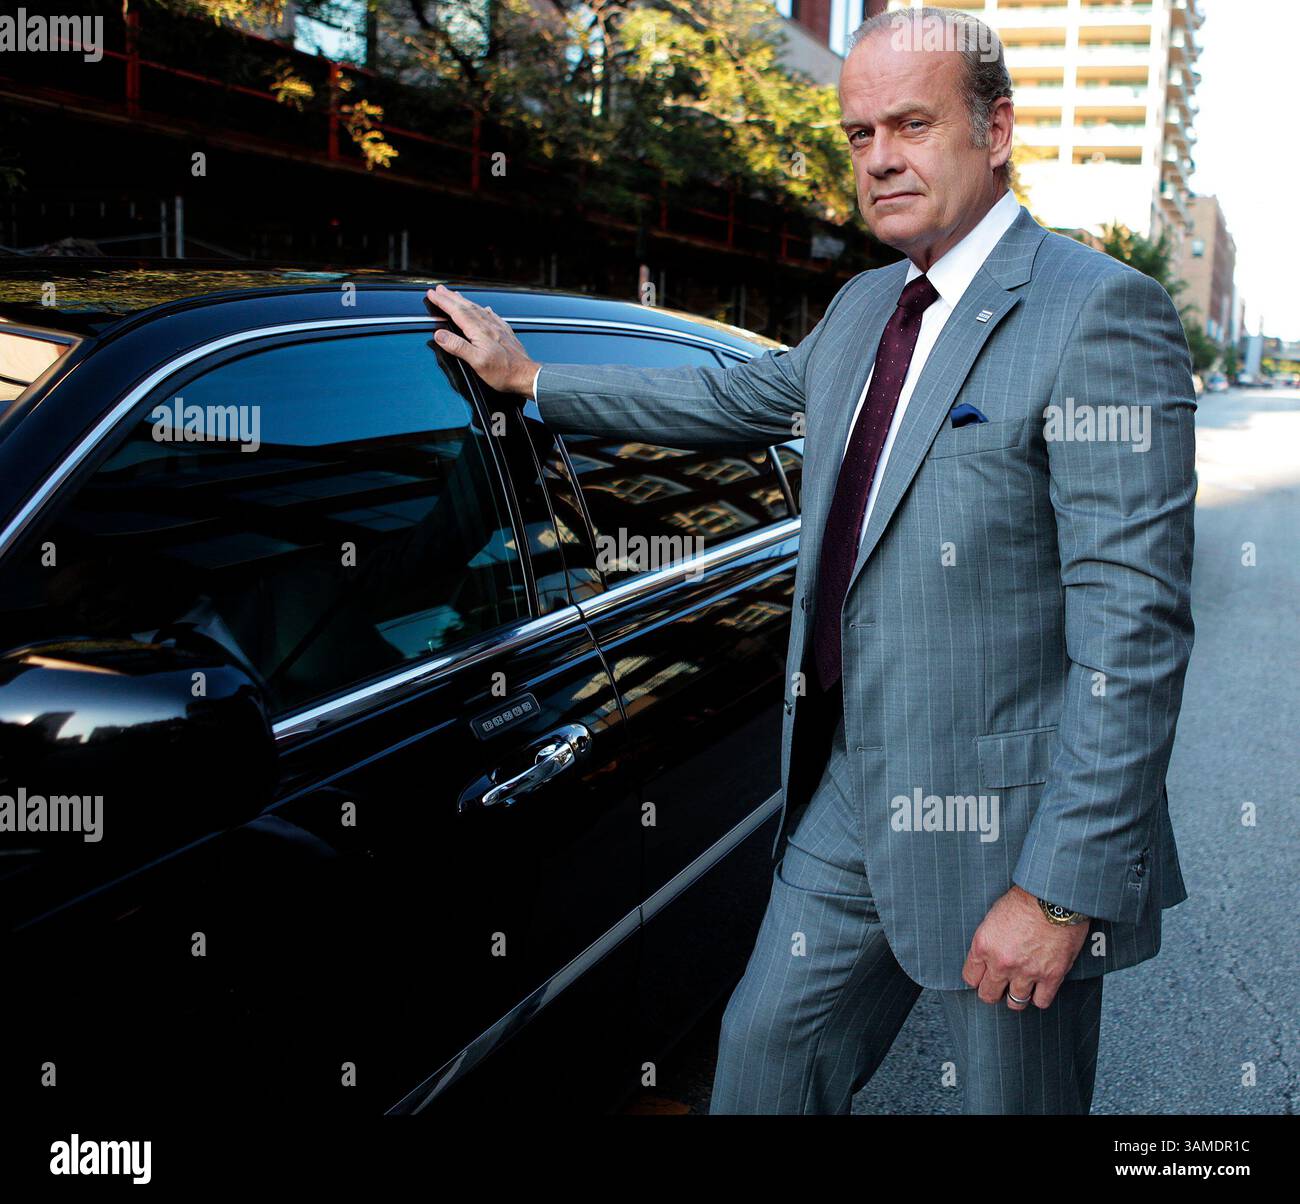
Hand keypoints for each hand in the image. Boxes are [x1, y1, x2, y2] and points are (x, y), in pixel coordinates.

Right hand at [426, 284, 540, 395]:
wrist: (527, 376)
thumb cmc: (504, 372)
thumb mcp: (477, 362)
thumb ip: (458, 347)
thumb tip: (440, 335)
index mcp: (480, 331)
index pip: (457, 312)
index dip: (443, 302)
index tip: (432, 294)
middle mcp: (489, 326)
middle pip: (466, 306)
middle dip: (451, 297)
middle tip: (439, 289)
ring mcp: (498, 328)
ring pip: (478, 309)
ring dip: (464, 301)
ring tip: (455, 295)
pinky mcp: (505, 333)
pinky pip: (491, 316)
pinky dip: (482, 310)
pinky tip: (484, 309)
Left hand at [961, 885, 1088, 1010]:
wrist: (1054, 898)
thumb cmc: (1025, 899)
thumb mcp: (994, 916)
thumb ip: (989, 940)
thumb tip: (989, 956)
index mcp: (984, 945)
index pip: (970, 977)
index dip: (977, 979)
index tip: (983, 977)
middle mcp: (1001, 963)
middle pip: (988, 994)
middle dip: (993, 992)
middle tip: (1000, 987)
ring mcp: (1026, 972)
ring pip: (1015, 1002)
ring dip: (1016, 996)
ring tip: (1020, 988)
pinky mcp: (1051, 976)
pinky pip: (1041, 1001)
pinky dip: (1040, 997)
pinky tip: (1040, 988)